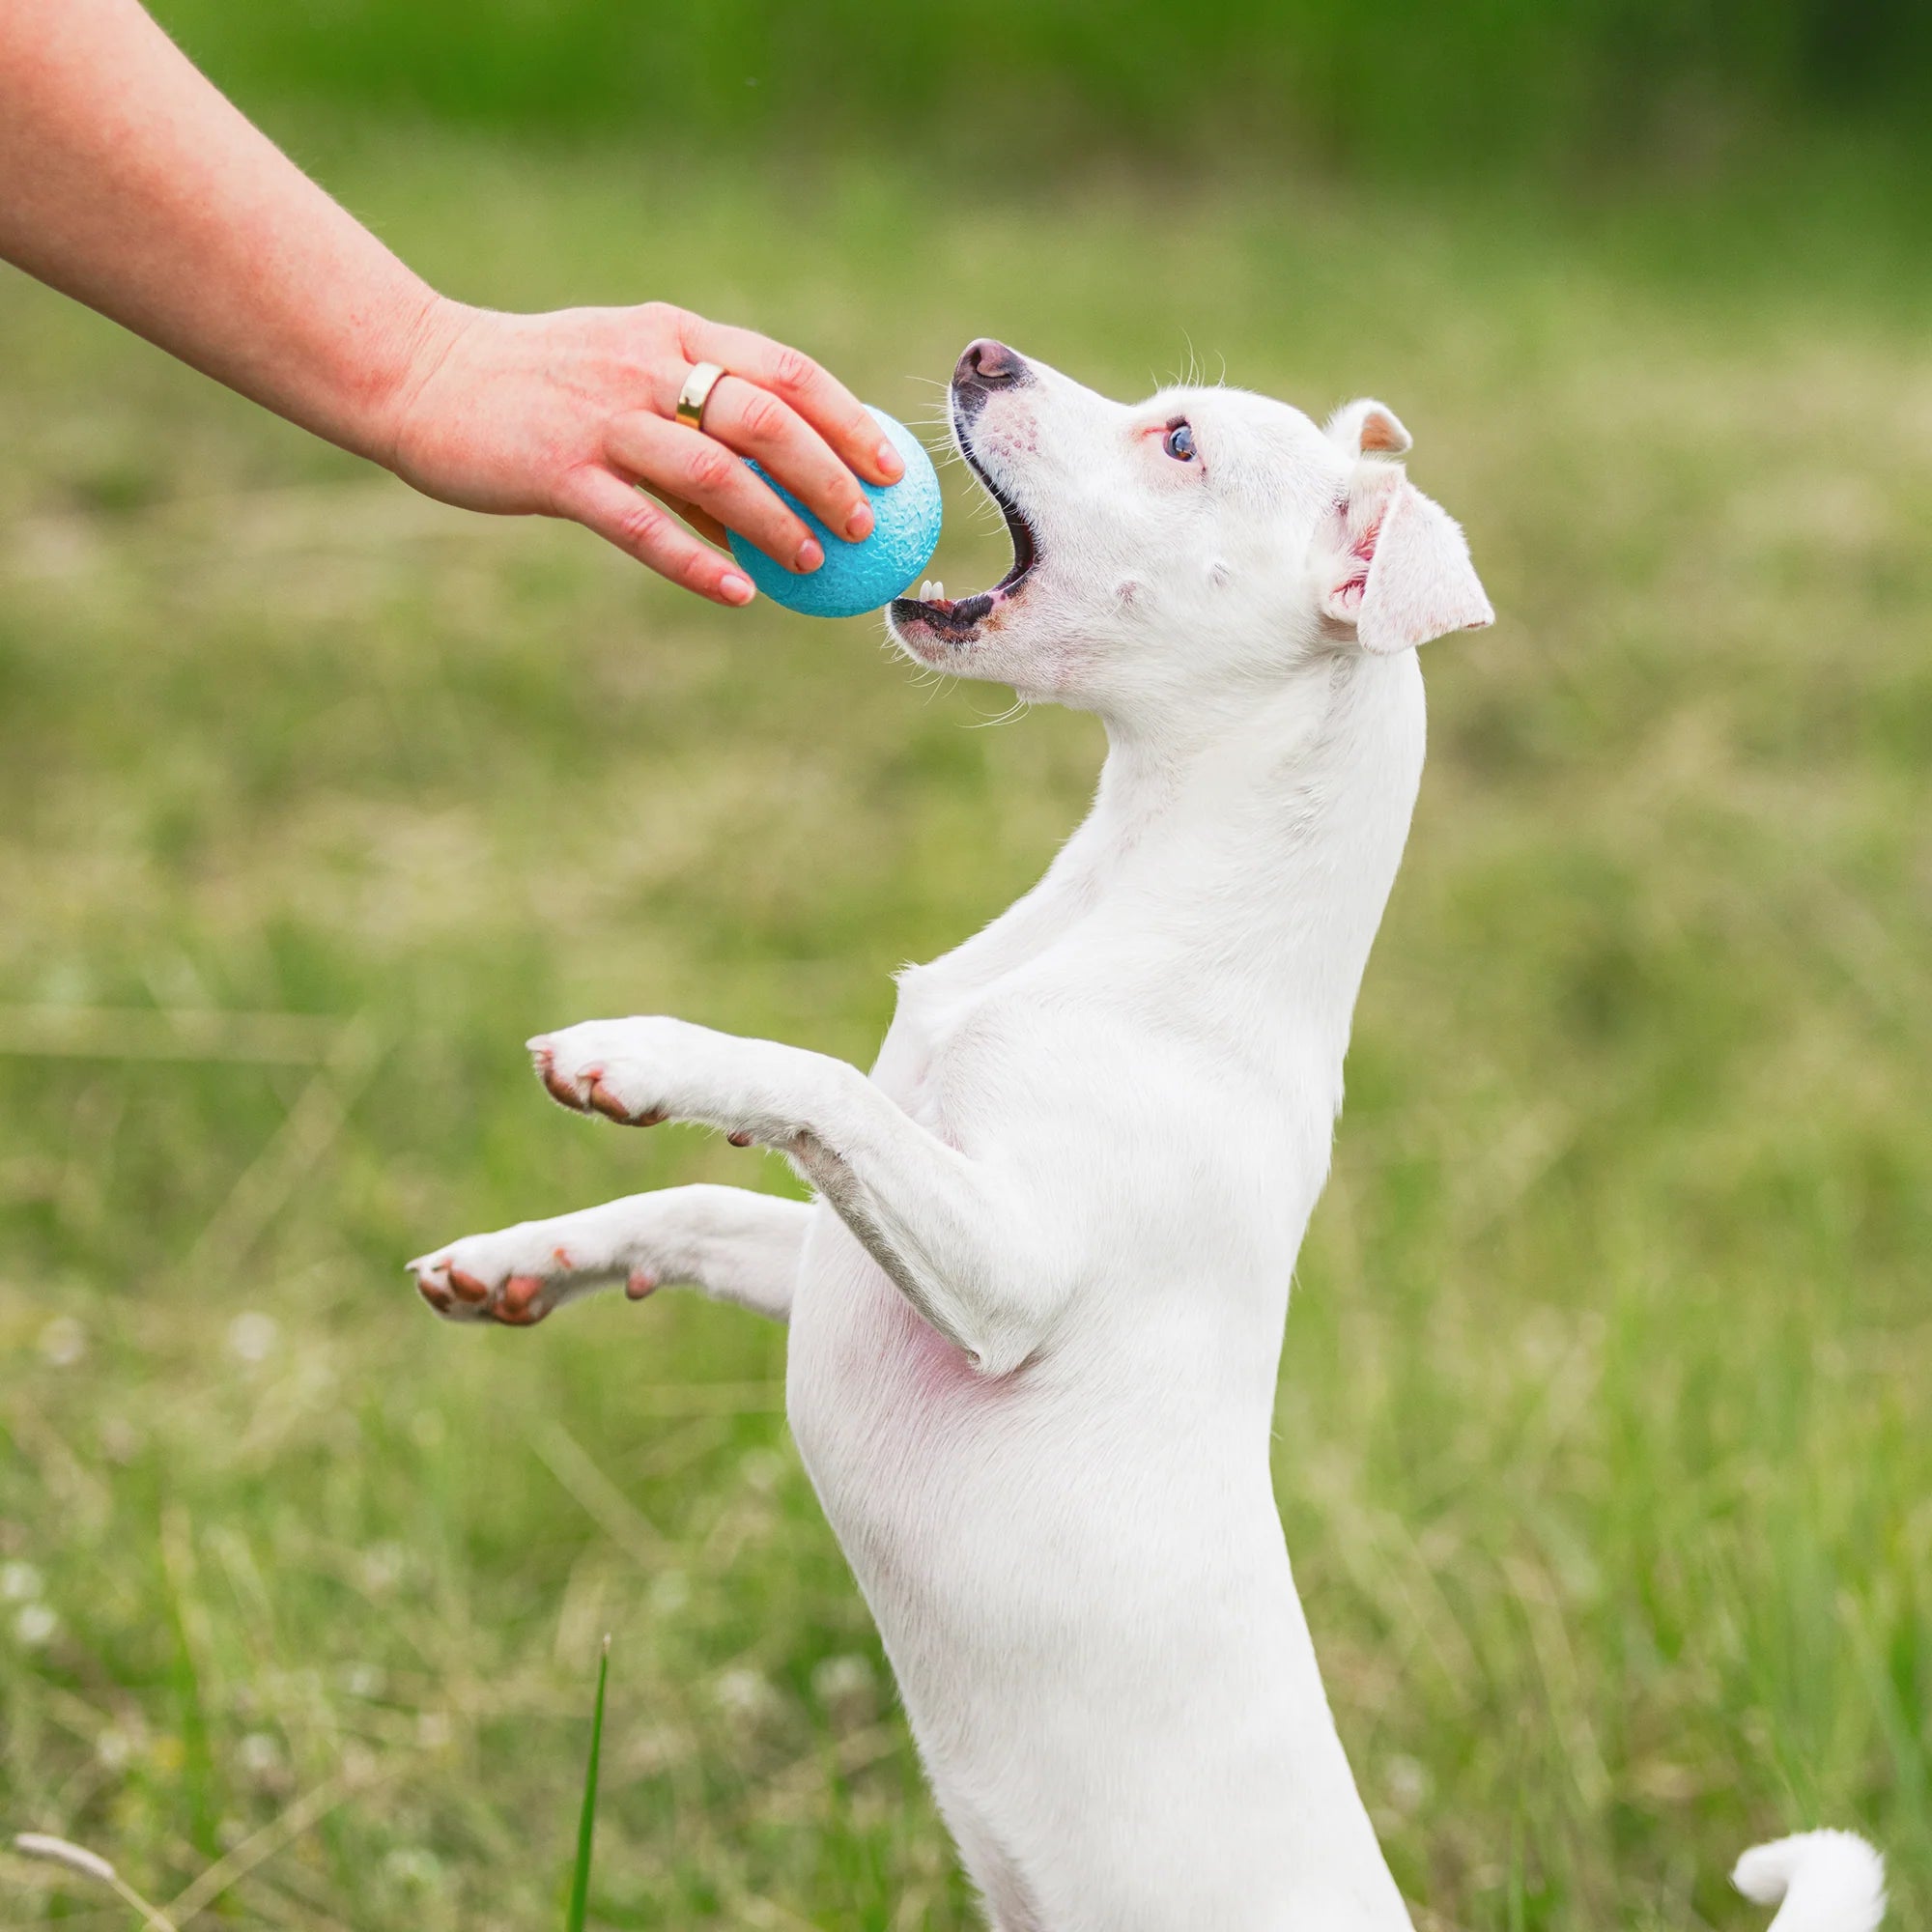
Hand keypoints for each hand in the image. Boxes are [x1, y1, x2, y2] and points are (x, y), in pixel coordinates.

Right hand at [382, 299, 905, 605]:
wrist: (419, 376)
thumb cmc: (533, 385)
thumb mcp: (622, 377)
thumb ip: (691, 424)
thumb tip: (763, 505)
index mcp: (671, 333)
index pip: (783, 369)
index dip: (846, 418)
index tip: (892, 463)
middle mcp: (645, 367)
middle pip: (765, 417)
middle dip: (829, 474)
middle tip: (867, 525)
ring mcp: (602, 418)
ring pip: (716, 473)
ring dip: (776, 523)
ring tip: (815, 565)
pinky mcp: (558, 471)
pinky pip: (643, 526)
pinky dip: (697, 562)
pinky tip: (740, 594)